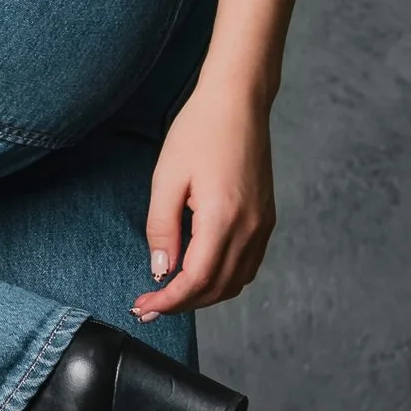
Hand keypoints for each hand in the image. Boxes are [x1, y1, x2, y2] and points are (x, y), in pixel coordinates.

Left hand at [134, 78, 274, 317]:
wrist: (238, 102)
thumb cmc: (199, 131)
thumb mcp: (166, 178)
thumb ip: (162, 228)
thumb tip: (161, 269)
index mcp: (223, 218)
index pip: (196, 280)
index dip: (168, 300)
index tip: (144, 307)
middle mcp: (250, 228)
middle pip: (217, 288)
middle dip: (182, 303)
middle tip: (150, 306)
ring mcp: (262, 224)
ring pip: (236, 281)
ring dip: (204, 295)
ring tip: (172, 294)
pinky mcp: (266, 218)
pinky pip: (248, 265)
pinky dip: (224, 279)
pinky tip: (201, 274)